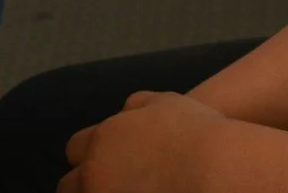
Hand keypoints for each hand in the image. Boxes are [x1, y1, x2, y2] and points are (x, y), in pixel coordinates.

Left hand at [63, 91, 230, 192]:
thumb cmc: (198, 135)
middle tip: (112, 187)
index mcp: (102, 140)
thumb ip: (138, 105)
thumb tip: (124, 110)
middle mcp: (95, 174)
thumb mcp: (167, 103)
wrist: (217, 173)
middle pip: (70, 186)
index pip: (76, 149)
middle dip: (87, 185)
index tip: (107, 166)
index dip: (90, 157)